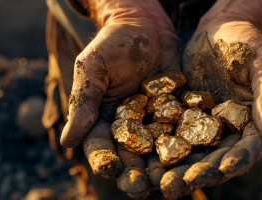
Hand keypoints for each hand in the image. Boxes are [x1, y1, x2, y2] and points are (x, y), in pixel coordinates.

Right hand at [59, 0, 180, 197]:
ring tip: (168, 184)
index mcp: (104, 120)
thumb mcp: (93, 68)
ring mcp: (155, 124)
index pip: (100, 146)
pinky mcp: (178, 116)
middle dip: (134, 175)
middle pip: (131, 158)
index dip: (104, 160)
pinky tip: (193, 160)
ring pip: (157, 153)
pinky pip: (183, 134)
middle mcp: (130, 128)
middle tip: (141, 188)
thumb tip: (68, 140)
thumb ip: (83, 101)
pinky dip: (187, 148)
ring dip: (161, 170)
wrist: (147, 27)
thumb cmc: (113, 44)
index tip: (110, 170)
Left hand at [160, 0, 261, 197]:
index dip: (236, 161)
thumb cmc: (247, 42)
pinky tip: (147, 161)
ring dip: (178, 170)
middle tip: (178, 186)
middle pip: (216, 159)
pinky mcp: (185, 118)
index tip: (222, 169)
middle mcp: (230, 132)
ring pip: (193, 154)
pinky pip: (173, 135)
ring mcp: (206, 126)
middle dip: (200, 174)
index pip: (247, 149)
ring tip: (160, 183)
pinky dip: (162, 149)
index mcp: (254, 124)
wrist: (218, 28)